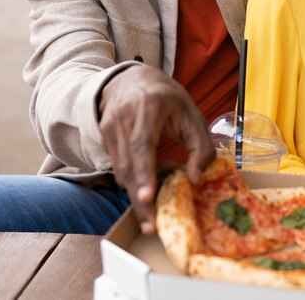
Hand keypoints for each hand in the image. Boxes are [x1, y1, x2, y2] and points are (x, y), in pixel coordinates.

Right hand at [99, 65, 214, 233]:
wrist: (132, 78)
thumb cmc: (168, 98)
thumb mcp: (192, 114)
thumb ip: (200, 146)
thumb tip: (195, 180)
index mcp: (149, 105)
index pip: (143, 143)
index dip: (145, 172)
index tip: (148, 197)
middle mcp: (124, 115)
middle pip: (128, 163)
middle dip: (139, 197)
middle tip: (150, 225)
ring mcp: (109, 125)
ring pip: (119, 169)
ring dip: (135, 193)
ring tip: (151, 215)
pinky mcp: (103, 135)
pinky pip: (117, 165)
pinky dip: (131, 181)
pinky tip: (145, 189)